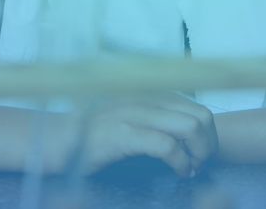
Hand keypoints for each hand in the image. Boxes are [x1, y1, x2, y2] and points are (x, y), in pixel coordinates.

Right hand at [54, 92, 218, 178]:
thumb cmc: (96, 134)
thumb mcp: (132, 117)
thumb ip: (158, 118)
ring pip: (189, 127)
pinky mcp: (123, 133)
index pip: (198, 108)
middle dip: (208, 145)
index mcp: (151, 93)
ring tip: (189, 169)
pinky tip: (177, 172)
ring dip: (197, 154)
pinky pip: (166, 146)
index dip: (208, 135)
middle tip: (198, 164)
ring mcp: (134, 113)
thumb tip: (192, 133)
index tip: (200, 155)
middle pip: (201, 116)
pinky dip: (180, 163)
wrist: (57, 139)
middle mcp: (146, 98)